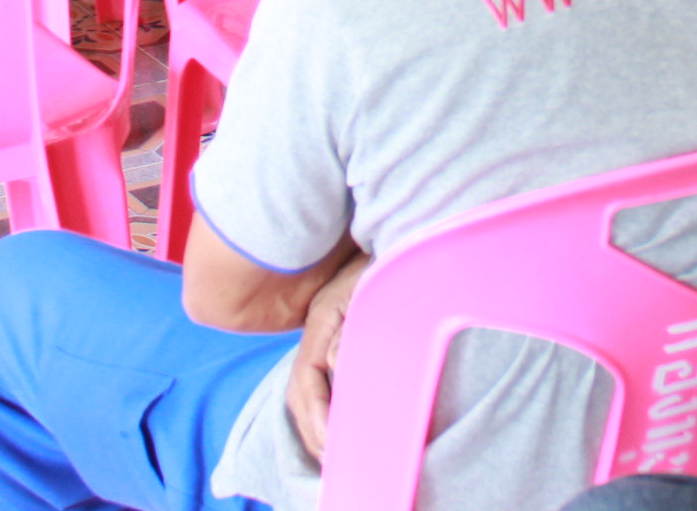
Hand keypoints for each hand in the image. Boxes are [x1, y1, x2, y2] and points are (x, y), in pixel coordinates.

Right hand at [284, 250, 372, 460]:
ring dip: (318, 425)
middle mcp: (318, 333)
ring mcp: (326, 337)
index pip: (306, 378)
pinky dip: (328, 412)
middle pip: (300, 392)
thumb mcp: (367, 286)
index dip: (316, 412)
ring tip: (334, 457)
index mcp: (320, 321)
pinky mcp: (338, 340)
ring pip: (308, 391)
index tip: (331, 441)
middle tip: (332, 462)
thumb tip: (330, 362)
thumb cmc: (386, 260)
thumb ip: (349, 325)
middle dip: (313, 429)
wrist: (396, 233)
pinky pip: (323, 384)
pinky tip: (342, 429)